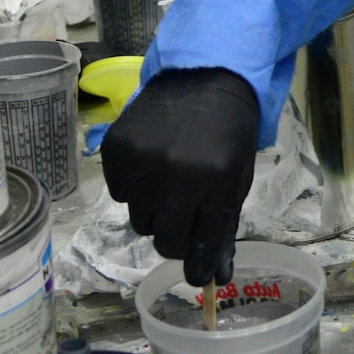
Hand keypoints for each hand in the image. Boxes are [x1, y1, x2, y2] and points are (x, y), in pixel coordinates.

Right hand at [101, 68, 258, 284]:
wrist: (204, 77)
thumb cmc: (227, 132)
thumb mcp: (236, 178)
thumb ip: (223, 226)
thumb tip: (214, 276)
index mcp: (217, 182)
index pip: (202, 243)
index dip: (199, 266)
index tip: (198, 275)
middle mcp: (179, 174)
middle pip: (165, 240)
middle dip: (175, 236)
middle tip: (182, 215)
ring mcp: (144, 161)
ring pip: (139, 220)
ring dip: (153, 210)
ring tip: (168, 181)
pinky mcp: (117, 149)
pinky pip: (119, 192)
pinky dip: (132, 186)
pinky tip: (150, 163)